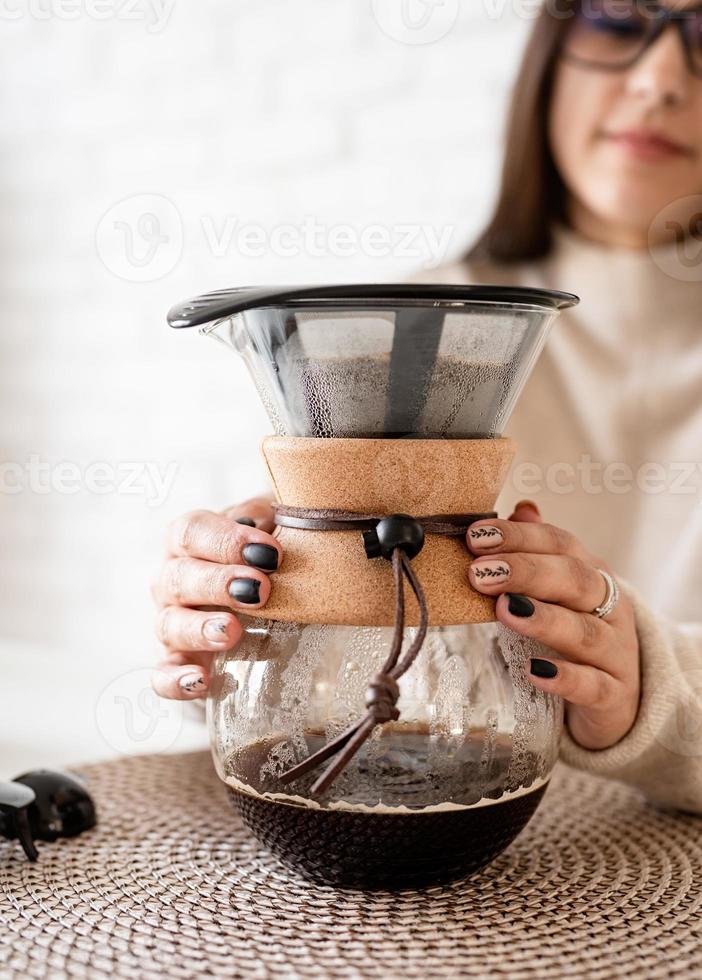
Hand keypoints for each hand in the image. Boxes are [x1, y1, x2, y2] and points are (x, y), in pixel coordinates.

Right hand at [150, 497, 278, 700]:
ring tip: (232, 631)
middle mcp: (172, 579)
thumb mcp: (271, 522)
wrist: (272, 598)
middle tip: (260, 591)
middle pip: (178, 577)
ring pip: (169, 625)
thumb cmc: (267, 551)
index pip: (191, 531)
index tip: (270, 553)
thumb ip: (266, 514)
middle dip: (218, 583)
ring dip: (199, 628)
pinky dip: (175, 681)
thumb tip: (260, 522)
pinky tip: (200, 681)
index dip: (227, 541)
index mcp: (188, 540)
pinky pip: (163, 675)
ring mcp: (172, 623)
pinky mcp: (179, 663)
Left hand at [466, 500, 640, 750]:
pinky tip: (535, 671)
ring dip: (544, 618)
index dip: (519, 537)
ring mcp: (615, 652)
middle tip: (480, 573)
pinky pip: (592, 685)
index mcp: (591, 574)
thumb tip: (522, 507)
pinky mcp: (614, 694)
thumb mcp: (561, 591)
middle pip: (574, 580)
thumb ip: (540, 551)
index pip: (560, 544)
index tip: (475, 537)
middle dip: (527, 571)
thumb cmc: (575, 635)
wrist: (619, 700)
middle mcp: (609, 607)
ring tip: (505, 610)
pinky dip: (565, 678)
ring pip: (585, 632)